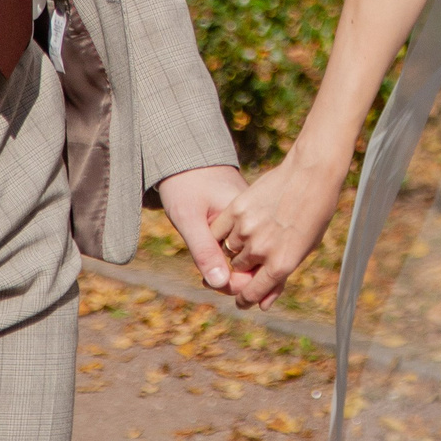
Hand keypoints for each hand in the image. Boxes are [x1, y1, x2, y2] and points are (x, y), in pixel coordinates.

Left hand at [156, 164, 248, 294]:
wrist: (183, 154)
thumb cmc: (183, 184)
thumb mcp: (189, 218)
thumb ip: (204, 251)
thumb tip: (221, 284)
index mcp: (247, 216)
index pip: (255, 261)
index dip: (241, 282)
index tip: (216, 286)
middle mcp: (255, 218)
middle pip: (257, 261)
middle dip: (238, 281)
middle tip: (207, 283)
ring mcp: (251, 219)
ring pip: (251, 256)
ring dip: (236, 272)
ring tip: (209, 277)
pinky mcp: (244, 219)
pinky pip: (245, 246)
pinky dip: (235, 260)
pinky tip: (219, 266)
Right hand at [209, 152, 346, 309]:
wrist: (312, 174)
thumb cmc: (315, 213)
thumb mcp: (305, 250)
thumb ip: (280, 278)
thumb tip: (263, 305)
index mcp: (281, 264)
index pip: (251, 295)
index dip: (245, 299)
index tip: (242, 299)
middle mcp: (261, 250)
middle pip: (239, 270)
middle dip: (246, 265)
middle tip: (260, 246)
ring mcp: (247, 229)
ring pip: (229, 250)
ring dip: (238, 245)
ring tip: (257, 227)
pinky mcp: (237, 209)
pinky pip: (219, 231)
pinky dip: (225, 231)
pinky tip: (240, 222)